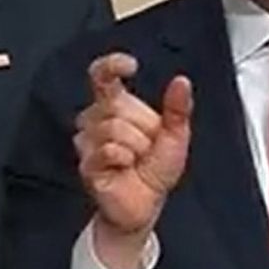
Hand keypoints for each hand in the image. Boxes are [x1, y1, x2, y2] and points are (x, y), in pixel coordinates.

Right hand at [74, 52, 191, 268]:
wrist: (145, 203)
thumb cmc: (155, 169)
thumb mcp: (175, 136)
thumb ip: (178, 108)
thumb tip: (182, 81)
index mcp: (116, 106)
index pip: (102, 76)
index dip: (111, 65)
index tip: (131, 65)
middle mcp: (96, 119)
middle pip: (117, 105)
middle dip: (143, 128)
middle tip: (146, 148)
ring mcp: (88, 142)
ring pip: (114, 128)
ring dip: (136, 147)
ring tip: (136, 160)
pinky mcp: (86, 164)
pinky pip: (109, 150)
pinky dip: (125, 159)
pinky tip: (125, 167)